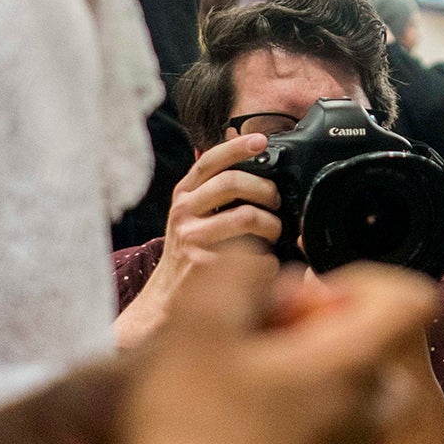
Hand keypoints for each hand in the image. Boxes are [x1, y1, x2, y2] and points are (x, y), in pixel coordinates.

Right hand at [112, 258, 439, 443]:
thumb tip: (259, 260)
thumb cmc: (186, 433)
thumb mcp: (196, 327)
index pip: (410, 299)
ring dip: (338, 409)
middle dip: (334, 348)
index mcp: (350, 363)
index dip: (366, 285)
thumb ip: (235, 274)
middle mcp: (372, 418)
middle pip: (378, 361)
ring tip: (271, 418)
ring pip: (375, 423)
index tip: (311, 302)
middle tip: (268, 359)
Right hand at [116, 135, 280, 346]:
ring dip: (272, 226)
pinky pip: (254, 255)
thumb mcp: (196, 216)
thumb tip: (256, 161)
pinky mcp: (203, 265)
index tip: (261, 140)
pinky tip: (264, 267)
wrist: (166, 303)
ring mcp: (191, 238)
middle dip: (266, 190)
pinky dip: (269, 262)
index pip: (210, 160)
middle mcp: (183, 212)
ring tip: (273, 236)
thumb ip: (217, 191)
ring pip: (246, 217)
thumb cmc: (191, 256)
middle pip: (232, 182)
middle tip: (277, 202)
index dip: (237, 146)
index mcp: (185, 195)